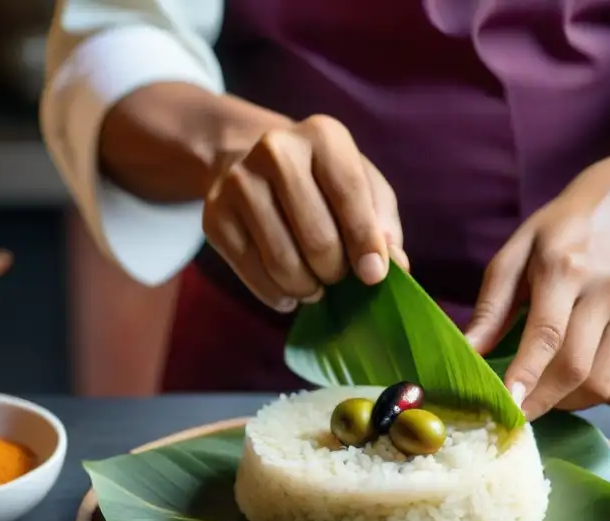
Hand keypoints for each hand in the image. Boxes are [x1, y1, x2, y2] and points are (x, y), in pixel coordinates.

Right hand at [203, 114, 406, 311]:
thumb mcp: (364, 187)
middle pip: (317, 238)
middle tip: (338, 276)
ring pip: (283, 263)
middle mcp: (276, 150)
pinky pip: (253, 275)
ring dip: (308, 288)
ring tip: (317, 285)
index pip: (349, 195)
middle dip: (335, 271)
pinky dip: (279, 295)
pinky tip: (289, 289)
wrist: (254, 160)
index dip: (364, 242)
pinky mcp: (214, 215)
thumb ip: (383, 224)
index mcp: (322, 135)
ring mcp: (238, 181)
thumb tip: (395, 266)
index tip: (373, 276)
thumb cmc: (325, 181)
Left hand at [465, 155, 609, 420]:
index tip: (510, 408)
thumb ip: (490, 310)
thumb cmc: (555, 242)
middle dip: (544, 402)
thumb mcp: (513, 259)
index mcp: (566, 267)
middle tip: (522, 409)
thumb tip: (467, 355)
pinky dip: (605, 395)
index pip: (548, 333)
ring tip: (556, 379)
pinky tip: (590, 369)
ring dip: (573, 401)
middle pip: (578, 369)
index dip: (527, 375)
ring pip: (606, 388)